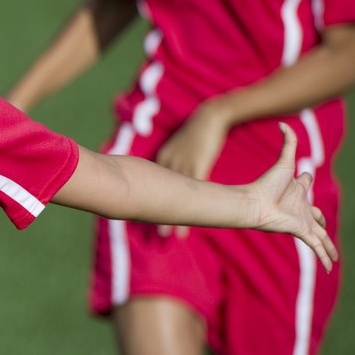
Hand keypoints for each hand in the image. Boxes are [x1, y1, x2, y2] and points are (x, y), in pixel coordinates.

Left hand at [154, 101, 230, 236]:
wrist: (209, 117)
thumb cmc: (196, 131)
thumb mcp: (182, 148)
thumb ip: (174, 161)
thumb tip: (168, 175)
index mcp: (163, 159)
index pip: (151, 186)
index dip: (150, 205)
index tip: (145, 221)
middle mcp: (168, 163)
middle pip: (158, 193)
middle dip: (154, 215)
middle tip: (156, 237)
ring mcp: (181, 164)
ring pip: (173, 195)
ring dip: (170, 216)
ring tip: (168, 236)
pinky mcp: (197, 163)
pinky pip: (191, 189)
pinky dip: (189, 205)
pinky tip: (191, 215)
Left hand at [246, 124, 337, 271]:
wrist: (254, 203)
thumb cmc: (266, 184)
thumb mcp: (283, 162)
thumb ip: (287, 143)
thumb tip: (284, 124)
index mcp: (297, 190)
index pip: (306, 185)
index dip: (306, 180)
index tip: (304, 176)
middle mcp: (300, 207)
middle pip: (316, 216)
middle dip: (321, 220)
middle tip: (323, 223)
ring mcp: (301, 221)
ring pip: (321, 236)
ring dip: (328, 246)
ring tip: (334, 257)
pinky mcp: (301, 231)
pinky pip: (316, 246)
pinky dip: (324, 256)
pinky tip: (329, 268)